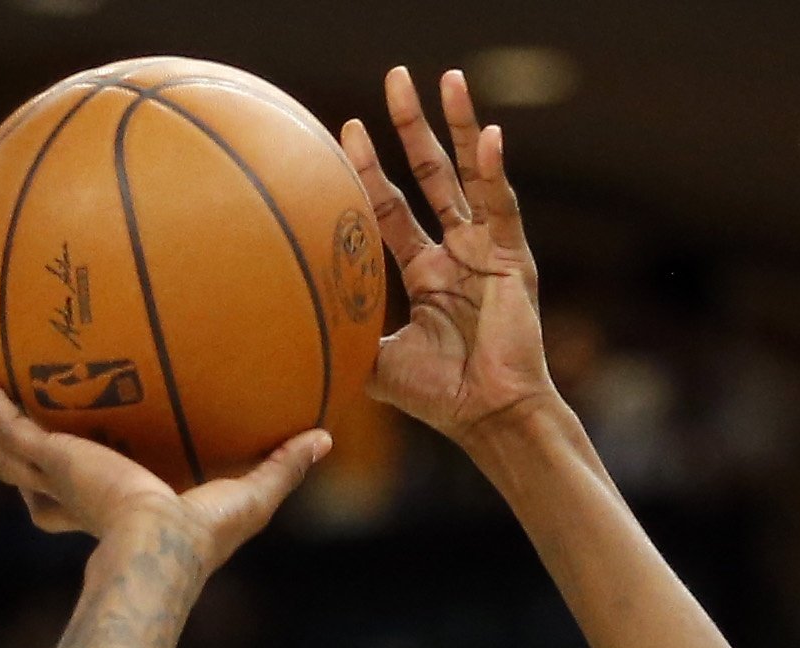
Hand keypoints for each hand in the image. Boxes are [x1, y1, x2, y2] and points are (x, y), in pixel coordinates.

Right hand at [0, 358, 326, 576]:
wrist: (159, 550)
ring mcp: (53, 481)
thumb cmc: (200, 541)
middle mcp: (71, 499)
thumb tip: (324, 438)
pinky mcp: (47, 460)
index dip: (63, 485)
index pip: (74, 502)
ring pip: (1, 450)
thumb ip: (280, 465)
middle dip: (4, 449)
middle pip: (24, 475)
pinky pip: (6, 425)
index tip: (59, 467)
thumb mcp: (249, 494)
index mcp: (106, 511)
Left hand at [344, 68, 554, 446]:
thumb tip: (288, 344)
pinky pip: (501, 205)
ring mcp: (484, 248)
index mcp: (424, 271)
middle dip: (411, 126)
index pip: (390, 208)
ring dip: (459, 125)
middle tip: (393, 79)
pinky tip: (490, 137)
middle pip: (428, 174)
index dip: (368, 171)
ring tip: (447, 78)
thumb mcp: (379, 364)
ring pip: (468, 173)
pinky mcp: (512, 257)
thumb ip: (346, 340)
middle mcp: (454, 250)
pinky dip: (495, 171)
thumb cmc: (439, 397)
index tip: (346, 131)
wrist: (487, 417)